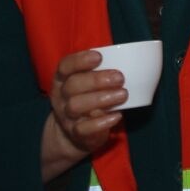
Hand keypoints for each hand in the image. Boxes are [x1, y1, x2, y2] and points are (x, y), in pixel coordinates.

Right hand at [42, 49, 127, 178]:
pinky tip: (117, 115)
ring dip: (101, 99)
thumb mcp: (88, 84)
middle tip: (119, 78)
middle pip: (73, 85)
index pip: (64, 66)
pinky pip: (84, 128)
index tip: (99, 57)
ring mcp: (66, 115)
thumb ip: (100, 74)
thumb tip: (129, 64)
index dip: (79, 60)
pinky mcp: (75, 133)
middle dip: (96, 80)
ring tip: (123, 94)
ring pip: (76, 105)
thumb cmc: (87, 99)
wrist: (75, 133)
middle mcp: (61, 96)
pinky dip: (102, 122)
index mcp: (62, 79)